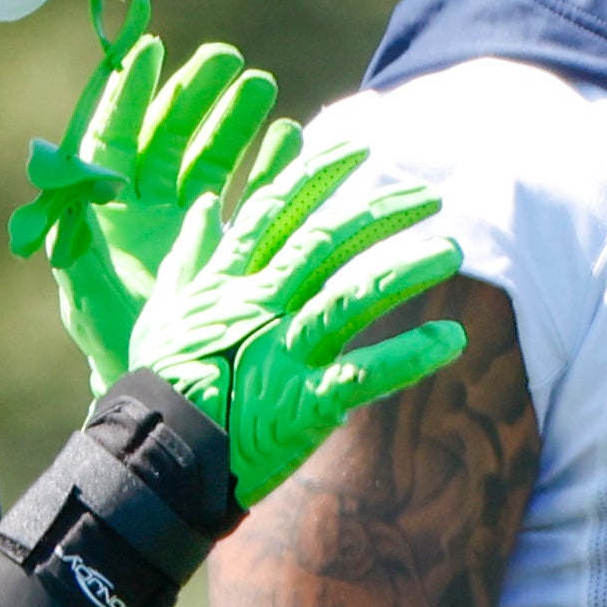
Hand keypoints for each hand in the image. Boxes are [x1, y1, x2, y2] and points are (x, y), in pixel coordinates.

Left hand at [11, 27, 297, 389]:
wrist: (164, 387)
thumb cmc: (113, 341)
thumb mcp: (86, 287)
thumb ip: (72, 230)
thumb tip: (55, 175)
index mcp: (107, 208)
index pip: (115, 135)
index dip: (130, 91)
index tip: (151, 49)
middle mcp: (147, 205)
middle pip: (171, 133)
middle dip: (196, 94)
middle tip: (227, 60)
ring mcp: (191, 220)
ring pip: (213, 153)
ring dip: (236, 119)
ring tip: (262, 86)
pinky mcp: (230, 238)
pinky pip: (253, 188)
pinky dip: (272, 161)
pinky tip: (291, 134)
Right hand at [129, 142, 466, 500]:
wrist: (153, 459)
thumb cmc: (159, 386)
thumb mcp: (163, 310)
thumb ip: (189, 255)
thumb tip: (203, 203)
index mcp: (228, 283)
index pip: (276, 210)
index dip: (318, 173)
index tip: (360, 146)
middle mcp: (260, 306)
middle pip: (326, 241)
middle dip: (380, 211)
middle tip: (429, 192)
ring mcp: (282, 352)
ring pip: (351, 295)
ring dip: (405, 269)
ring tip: (451, 251)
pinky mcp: (303, 402)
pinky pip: (366, 374)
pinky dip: (410, 357)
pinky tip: (453, 341)